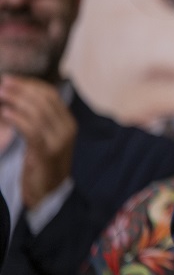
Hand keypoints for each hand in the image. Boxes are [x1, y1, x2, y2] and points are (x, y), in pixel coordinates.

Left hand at [0, 74, 75, 207]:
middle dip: (22, 89)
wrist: (49, 195)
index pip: (51, 94)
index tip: (12, 79)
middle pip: (45, 100)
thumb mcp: (44, 139)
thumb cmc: (41, 165)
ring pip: (39, 112)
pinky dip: (18, 118)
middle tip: (3, 82)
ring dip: (17, 101)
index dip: (31, 84)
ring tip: (1, 95)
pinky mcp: (46, 153)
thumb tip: (15, 100)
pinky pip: (32, 130)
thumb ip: (36, 120)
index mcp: (67, 122)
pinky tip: (5, 113)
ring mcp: (59, 141)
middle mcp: (67, 128)